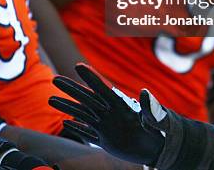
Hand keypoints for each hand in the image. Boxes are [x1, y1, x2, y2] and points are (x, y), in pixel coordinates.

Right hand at [48, 64, 164, 165]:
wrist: (162, 147)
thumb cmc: (163, 130)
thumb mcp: (157, 119)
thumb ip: (151, 108)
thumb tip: (145, 91)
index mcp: (121, 105)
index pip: (102, 88)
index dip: (90, 77)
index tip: (78, 65)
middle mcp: (110, 113)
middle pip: (86, 98)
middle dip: (71, 88)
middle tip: (54, 78)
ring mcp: (106, 125)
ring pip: (82, 114)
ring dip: (67, 107)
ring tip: (50, 99)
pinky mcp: (106, 139)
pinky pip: (87, 132)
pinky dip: (76, 128)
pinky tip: (64, 123)